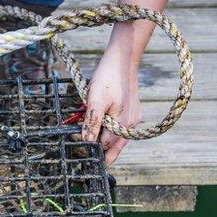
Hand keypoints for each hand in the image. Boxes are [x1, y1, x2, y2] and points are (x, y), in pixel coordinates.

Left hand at [81, 44, 140, 164]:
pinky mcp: (133, 111)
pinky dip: (111, 129)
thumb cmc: (108, 77)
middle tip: (87, 158)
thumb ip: (92, 123)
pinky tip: (102, 124)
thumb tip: (87, 142)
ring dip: (105, 139)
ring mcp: (134, 118)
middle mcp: (131, 125)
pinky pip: (120, 127)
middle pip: (113, 147)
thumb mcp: (95, 101)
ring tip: (92, 140)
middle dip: (101, 152)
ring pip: (117, 137)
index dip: (93, 152)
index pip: (105, 148)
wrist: (123, 58)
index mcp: (122, 126)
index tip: (82, 157)